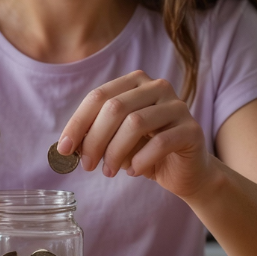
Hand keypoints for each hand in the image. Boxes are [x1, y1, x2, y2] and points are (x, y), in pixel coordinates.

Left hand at [58, 70, 212, 198]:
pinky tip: (134, 171)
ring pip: (135, 123)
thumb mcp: (115, 140)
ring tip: (108, 171)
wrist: (186, 172)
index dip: (77, 123)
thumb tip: (67, 145)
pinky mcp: (192, 130)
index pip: (98, 96)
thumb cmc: (146, 152)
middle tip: (88, 165)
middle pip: (115, 107)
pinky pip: (160, 143)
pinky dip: (141, 160)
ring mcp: (177, 106)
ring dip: (115, 152)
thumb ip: (95, 135)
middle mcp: (157, 87)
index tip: (64, 149)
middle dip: (95, 139)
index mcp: (135, 82)